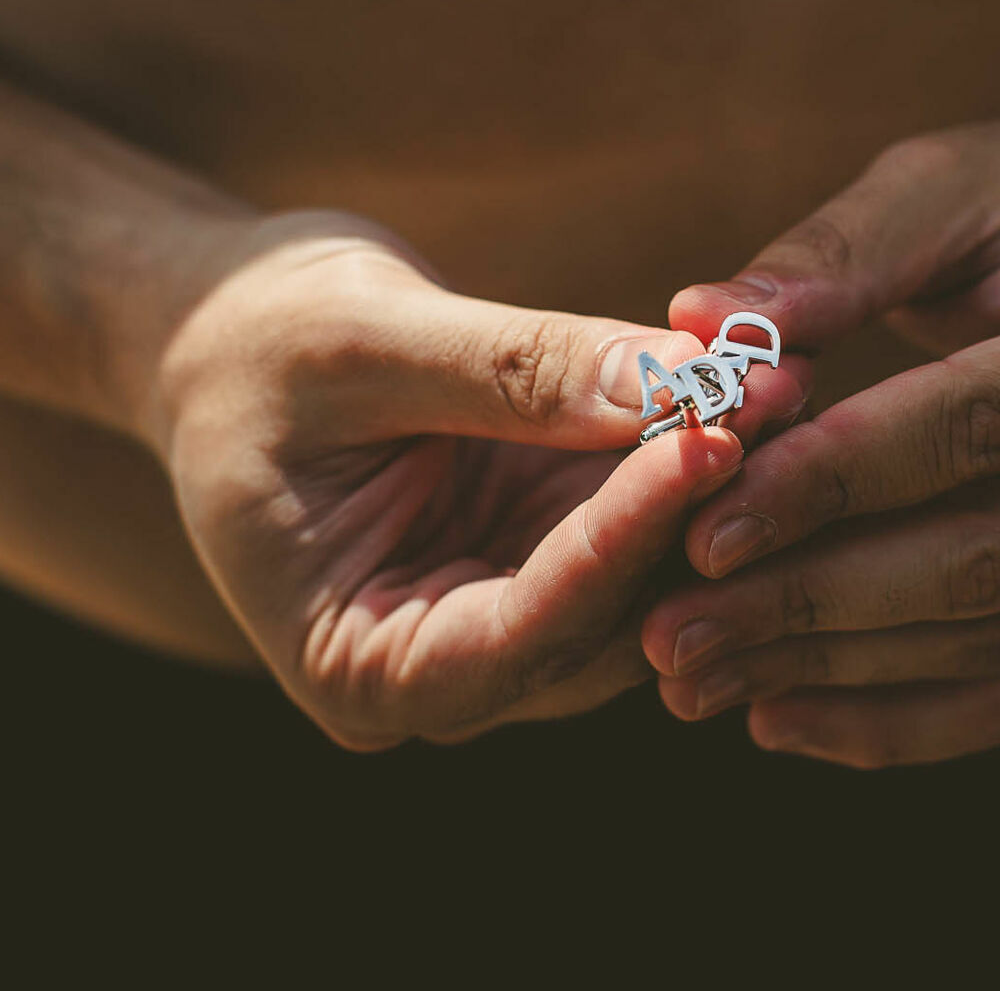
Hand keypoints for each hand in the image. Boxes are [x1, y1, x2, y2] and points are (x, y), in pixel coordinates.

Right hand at [148, 212, 804, 748]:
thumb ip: (509, 371)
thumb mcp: (357, 344)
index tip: (707, 444)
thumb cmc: (251, 342)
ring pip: (646, 575)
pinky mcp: (552, 549)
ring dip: (714, 477)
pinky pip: (643, 516)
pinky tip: (749, 371)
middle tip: (774, 390)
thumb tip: (670, 382)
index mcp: (359, 667)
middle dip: (691, 506)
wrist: (222, 330)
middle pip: (605, 619)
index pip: (520, 633)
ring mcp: (512, 612)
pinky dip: (691, 447)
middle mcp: (450, 668)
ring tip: (777, 368)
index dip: (619, 541)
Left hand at [641, 120, 999, 766]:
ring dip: (831, 671)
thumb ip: (835, 254)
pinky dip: (896, 719)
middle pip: (986, 559)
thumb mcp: (952, 184)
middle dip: (812, 601)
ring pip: (991, 642)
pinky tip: (781, 715)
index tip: (701, 525)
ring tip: (696, 675)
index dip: (833, 481)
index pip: (979, 427)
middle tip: (672, 632)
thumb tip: (695, 323)